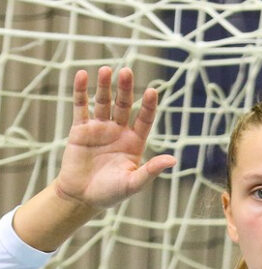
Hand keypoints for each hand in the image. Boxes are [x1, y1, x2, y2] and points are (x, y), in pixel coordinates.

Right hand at [54, 66, 175, 208]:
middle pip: (124, 105)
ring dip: (105, 86)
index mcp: (134, 142)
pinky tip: (83, 75)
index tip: (153, 91)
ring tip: (107, 70)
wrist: (82, 198)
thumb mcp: (134, 183)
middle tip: (127, 71)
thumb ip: (151, 170)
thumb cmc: (111, 193)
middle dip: (125, 89)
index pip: (144, 119)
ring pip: (103, 102)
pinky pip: (81, 107)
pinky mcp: (80, 130)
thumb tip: (173, 160)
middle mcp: (119, 131)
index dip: (148, 106)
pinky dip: (81, 91)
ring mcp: (99, 128)